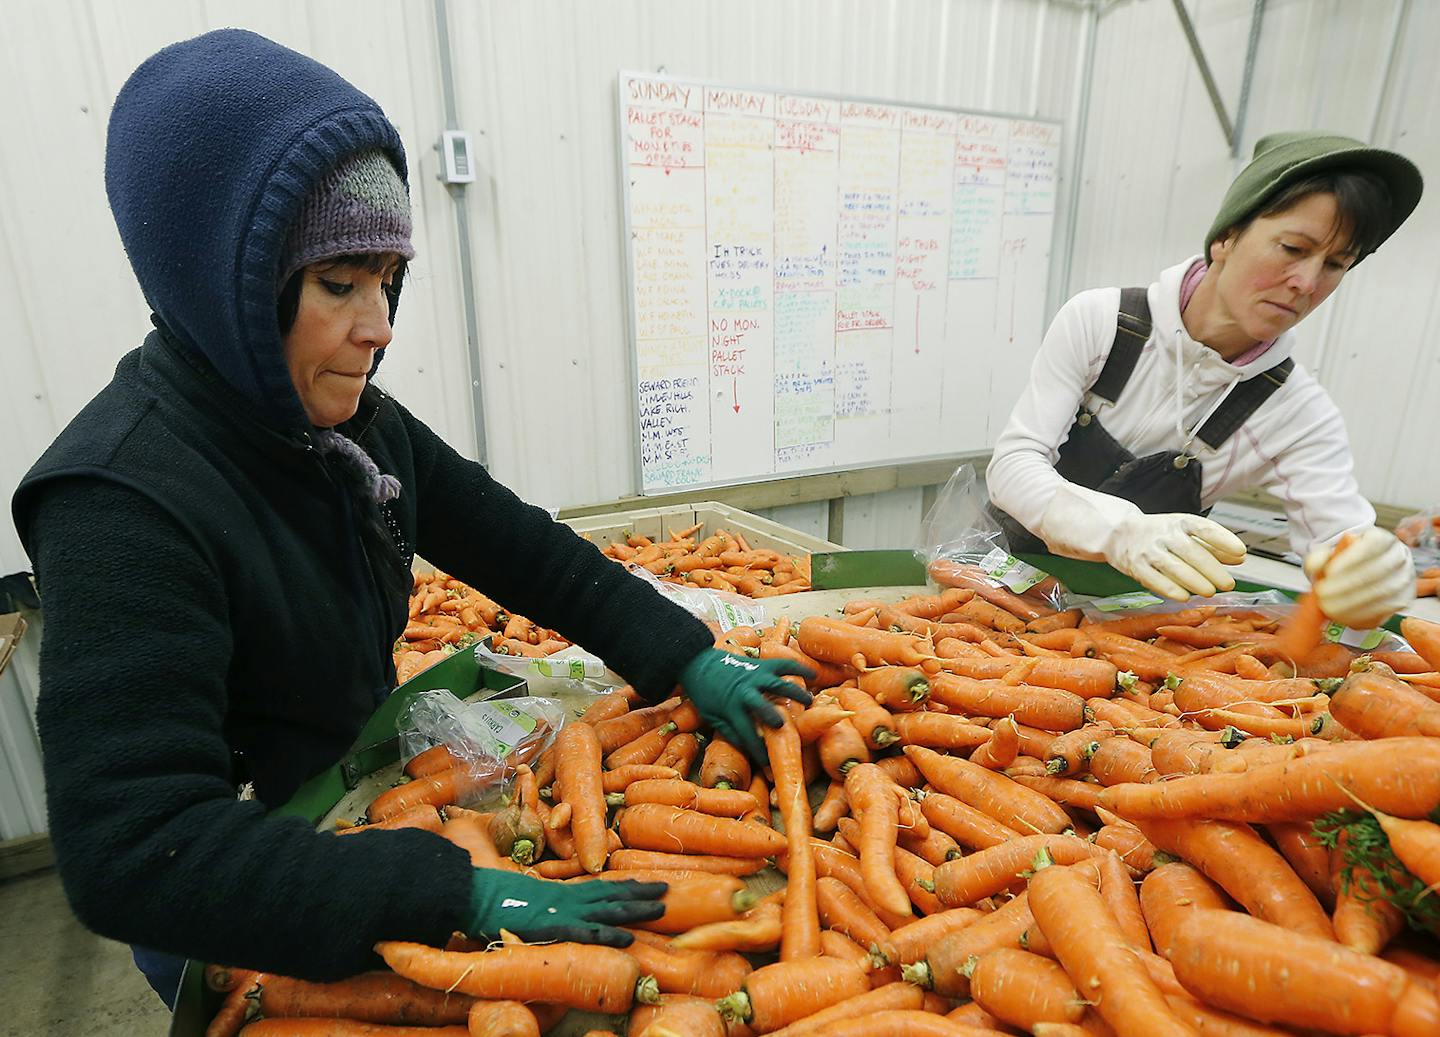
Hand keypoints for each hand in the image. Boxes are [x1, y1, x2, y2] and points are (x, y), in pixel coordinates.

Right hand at [466, 869, 665, 946]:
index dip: (624, 885)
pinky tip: (628, 938)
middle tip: (668, 889)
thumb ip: (540, 903)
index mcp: (560, 891)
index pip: (600, 886)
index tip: (645, 884)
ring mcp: (562, 911)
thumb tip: (546, 908)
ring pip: (608, 908)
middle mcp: (567, 897)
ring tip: (662, 907)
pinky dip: (609, 935)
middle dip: (640, 893)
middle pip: (612, 893)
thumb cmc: (492, 896)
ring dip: (636, 908)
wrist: (473, 894)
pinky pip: (587, 932)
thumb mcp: (523, 899)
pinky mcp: (553, 926)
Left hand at [679, 649, 813, 764]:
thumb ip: (730, 731)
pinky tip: (813, 675)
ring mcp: (754, 676)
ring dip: (794, 692)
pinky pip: (782, 664)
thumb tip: (749, 748)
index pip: (746, 735)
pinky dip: (798, 666)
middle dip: (773, 716)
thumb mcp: (712, 717)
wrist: (698, 664)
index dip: (758, 752)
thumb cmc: (705, 695)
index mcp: (730, 709)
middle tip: (785, 726)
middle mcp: (744, 692)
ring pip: (777, 683)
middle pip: (762, 706)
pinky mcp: (760, 664)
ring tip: (809, 700)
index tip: (770, 766)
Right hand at [1035, 484, 1245, 600]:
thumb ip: (1213, 545)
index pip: (1203, 528)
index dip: (1223, 540)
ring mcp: (1148, 551)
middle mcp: (1163, 534)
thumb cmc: (1160, 535)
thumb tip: (1239, 558)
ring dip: (1195, 581)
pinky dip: (1171, 589)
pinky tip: (1185, 596)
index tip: (1241, 552)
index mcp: (1179, 522)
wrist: (1117, 533)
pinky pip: (1154, 580)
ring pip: (1174, 567)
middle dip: (1212, 569)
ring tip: (1210, 592)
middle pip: (1191, 551)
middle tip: (1228, 583)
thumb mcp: (1185, 533)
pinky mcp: (1135, 567)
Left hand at [1303, 526, 1413, 628]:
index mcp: (1383, 540)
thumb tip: (1314, 565)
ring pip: (1384, 592)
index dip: (1351, 558)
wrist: (1359, 573)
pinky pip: (1386, 610)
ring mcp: (1404, 580)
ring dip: (1354, 603)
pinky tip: (1344, 616)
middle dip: (1347, 585)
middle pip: (1378, 571)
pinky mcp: (1402, 601)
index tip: (1329, 571)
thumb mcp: (1328, 554)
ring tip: (1329, 608)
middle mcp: (1399, 557)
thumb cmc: (1344, 563)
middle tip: (1323, 594)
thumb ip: (1318, 558)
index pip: (1373, 544)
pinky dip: (1363, 615)